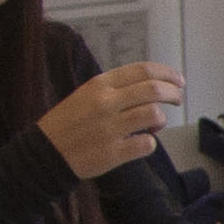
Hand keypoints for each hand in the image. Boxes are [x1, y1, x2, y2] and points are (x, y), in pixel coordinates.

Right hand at [39, 60, 183, 181]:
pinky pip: (147, 144)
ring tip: (156, 125)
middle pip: (154, 90)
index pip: (143, 70)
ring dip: (161, 119)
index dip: (166, 74)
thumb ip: (115, 90)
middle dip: (173, 93)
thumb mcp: (86, 95)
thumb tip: (150, 89)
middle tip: (178, 99)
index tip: (178, 80)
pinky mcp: (113, 152)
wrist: (45, 153)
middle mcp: (106, 103)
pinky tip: (142, 142)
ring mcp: (110, 128)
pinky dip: (150, 143)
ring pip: (153, 115)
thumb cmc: (68, 123)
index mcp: (99, 85)